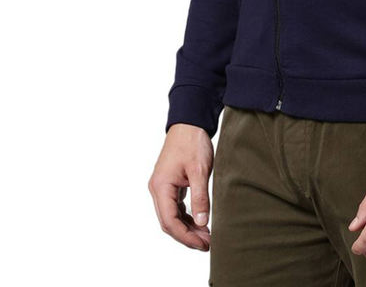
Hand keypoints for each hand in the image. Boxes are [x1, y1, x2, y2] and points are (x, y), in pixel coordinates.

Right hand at [148, 123, 213, 250]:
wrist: (190, 122)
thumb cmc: (192, 142)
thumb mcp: (199, 170)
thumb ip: (200, 197)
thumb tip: (202, 222)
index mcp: (161, 186)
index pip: (169, 221)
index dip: (185, 236)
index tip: (202, 244)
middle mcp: (158, 189)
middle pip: (168, 222)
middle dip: (187, 235)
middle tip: (207, 243)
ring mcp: (163, 187)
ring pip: (172, 216)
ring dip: (187, 227)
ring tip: (206, 235)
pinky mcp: (170, 184)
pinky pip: (175, 207)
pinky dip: (186, 216)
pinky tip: (200, 222)